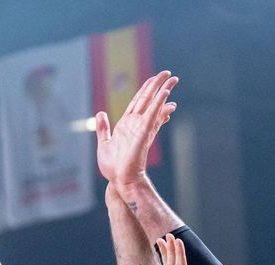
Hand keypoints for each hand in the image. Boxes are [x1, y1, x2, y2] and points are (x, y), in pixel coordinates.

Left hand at [95, 71, 176, 187]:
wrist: (120, 180)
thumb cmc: (114, 168)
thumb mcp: (104, 143)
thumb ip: (103, 128)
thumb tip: (101, 113)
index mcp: (127, 124)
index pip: (139, 102)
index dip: (147, 90)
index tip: (156, 81)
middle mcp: (136, 123)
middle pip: (149, 99)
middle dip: (158, 85)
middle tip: (169, 73)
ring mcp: (142, 127)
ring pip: (154, 104)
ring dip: (163, 90)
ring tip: (173, 79)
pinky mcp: (144, 133)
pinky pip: (152, 115)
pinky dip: (159, 104)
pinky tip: (165, 94)